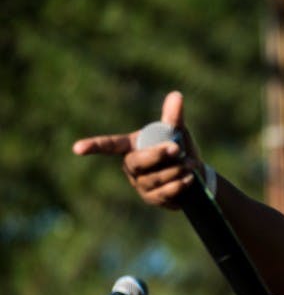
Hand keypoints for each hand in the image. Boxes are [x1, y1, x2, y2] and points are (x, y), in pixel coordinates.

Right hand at [73, 91, 203, 209]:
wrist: (195, 175)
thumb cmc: (180, 149)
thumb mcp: (177, 132)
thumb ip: (173, 117)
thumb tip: (176, 95)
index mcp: (132, 147)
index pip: (110, 145)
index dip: (94, 146)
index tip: (77, 148)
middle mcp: (132, 167)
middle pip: (136, 163)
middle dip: (156, 155)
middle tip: (176, 149)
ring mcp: (140, 184)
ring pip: (153, 178)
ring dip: (175, 170)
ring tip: (189, 165)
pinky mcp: (152, 198)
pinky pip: (163, 193)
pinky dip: (179, 185)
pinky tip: (189, 179)